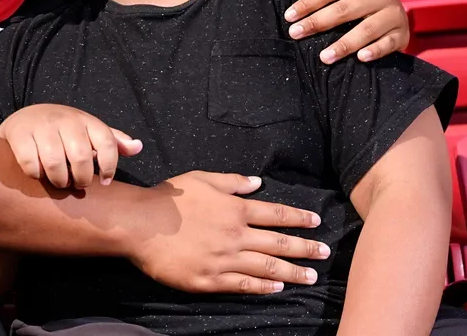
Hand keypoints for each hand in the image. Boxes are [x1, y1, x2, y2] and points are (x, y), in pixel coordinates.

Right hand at [0, 104, 142, 188]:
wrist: (26, 118)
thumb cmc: (65, 131)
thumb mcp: (90, 132)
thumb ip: (114, 141)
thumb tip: (138, 147)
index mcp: (87, 120)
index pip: (108, 144)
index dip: (109, 167)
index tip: (105, 181)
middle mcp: (66, 120)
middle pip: (81, 156)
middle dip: (82, 178)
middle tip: (78, 184)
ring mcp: (42, 126)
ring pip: (55, 162)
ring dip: (59, 180)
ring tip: (60, 183)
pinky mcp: (20, 135)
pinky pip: (31, 163)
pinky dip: (37, 175)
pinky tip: (40, 175)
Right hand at [129, 171, 329, 294]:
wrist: (141, 225)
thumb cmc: (170, 198)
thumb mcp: (203, 179)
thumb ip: (233, 182)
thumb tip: (258, 182)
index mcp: (235, 209)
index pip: (275, 214)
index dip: (298, 218)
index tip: (316, 221)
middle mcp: (235, 235)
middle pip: (278, 243)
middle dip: (305, 248)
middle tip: (325, 252)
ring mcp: (224, 260)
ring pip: (266, 267)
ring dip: (292, 271)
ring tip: (310, 276)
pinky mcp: (210, 280)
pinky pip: (243, 284)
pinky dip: (263, 286)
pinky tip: (277, 288)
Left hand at [284, 0, 409, 64]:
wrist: (390, 4)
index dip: (308, 2)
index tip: (289, 16)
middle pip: (344, 10)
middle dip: (317, 23)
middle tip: (296, 34)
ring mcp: (393, 13)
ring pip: (366, 29)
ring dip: (344, 45)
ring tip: (323, 57)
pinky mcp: (402, 33)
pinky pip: (388, 43)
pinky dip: (375, 51)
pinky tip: (360, 58)